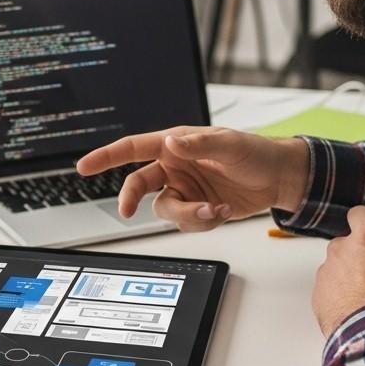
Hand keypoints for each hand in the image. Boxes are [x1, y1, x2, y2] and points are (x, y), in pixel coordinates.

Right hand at [76, 126, 309, 231]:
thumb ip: (198, 144)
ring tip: (214, 210)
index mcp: (176, 144)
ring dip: (187, 215)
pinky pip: (187, 222)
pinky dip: (203, 222)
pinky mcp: (198, 207)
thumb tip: (171, 143)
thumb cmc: (256, 152)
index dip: (106, 156)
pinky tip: (222, 212)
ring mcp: (185, 189)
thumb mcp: (229, 144)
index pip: (133, 148)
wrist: (280, 178)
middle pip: (138, 185)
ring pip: (165, 210)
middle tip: (127, 213)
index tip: (84, 166)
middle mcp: (175, 166)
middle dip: (133, 200)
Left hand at [312, 207, 364, 336]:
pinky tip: (353, 306)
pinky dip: (337, 292)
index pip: (359, 214)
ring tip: (364, 294)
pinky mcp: (317, 291)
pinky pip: (328, 286)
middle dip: (358, 253)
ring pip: (336, 265)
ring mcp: (325, 269)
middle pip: (347, 243)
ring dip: (347, 274)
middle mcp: (341, 248)